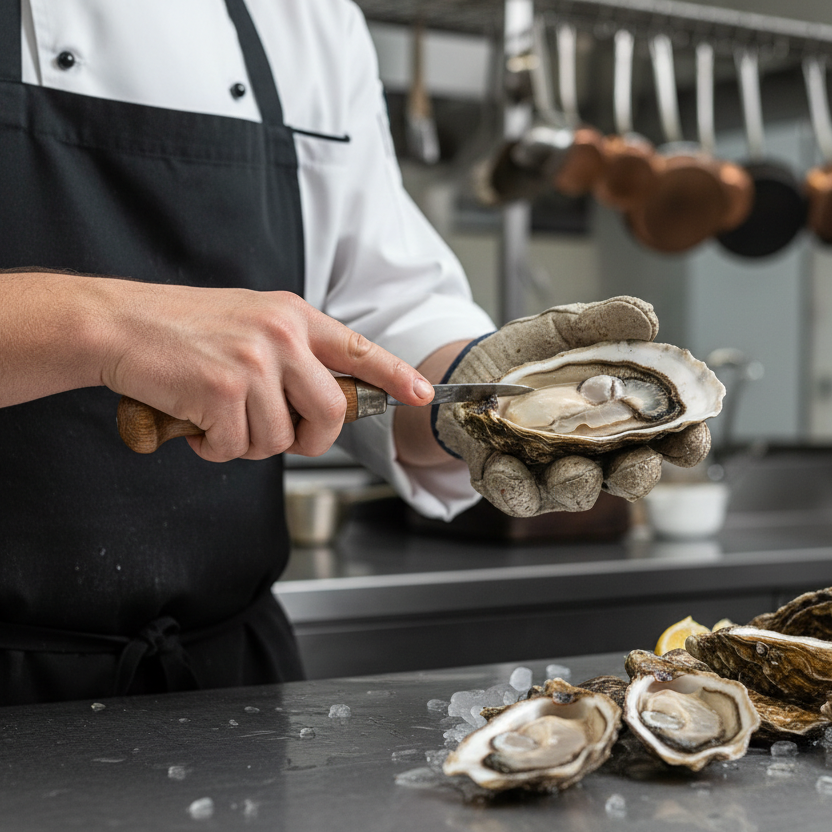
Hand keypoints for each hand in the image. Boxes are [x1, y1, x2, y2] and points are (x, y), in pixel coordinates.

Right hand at [89, 280, 433, 461]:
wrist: (119, 324)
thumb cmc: (181, 328)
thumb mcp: (249, 321)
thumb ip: (290, 352)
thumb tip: (319, 400)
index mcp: (292, 316)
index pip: (357, 348)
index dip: (393, 375)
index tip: (419, 394)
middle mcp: (282, 335)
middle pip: (329, 412)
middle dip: (308, 438)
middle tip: (278, 434)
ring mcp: (255, 362)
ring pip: (280, 438)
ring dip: (248, 442)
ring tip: (218, 416)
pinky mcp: (225, 390)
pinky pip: (239, 448)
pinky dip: (216, 448)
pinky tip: (197, 423)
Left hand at [435, 296, 710, 516]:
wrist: (469, 367)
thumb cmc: (528, 353)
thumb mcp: (564, 329)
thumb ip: (603, 323)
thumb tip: (647, 318)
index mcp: (621, 417)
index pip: (668, 439)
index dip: (686, 443)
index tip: (690, 437)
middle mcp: (595, 452)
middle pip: (629, 476)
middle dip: (637, 475)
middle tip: (635, 463)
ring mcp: (553, 472)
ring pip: (576, 493)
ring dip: (577, 485)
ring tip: (570, 469)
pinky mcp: (510, 481)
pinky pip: (516, 496)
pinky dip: (511, 485)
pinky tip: (503, 467)